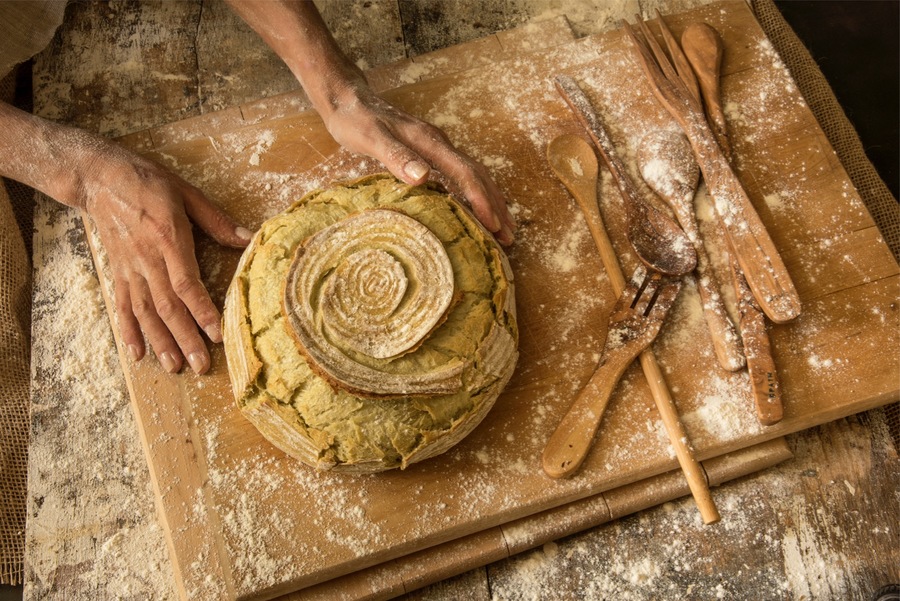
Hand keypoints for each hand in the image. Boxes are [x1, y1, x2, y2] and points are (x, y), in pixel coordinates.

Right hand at [78, 142, 251, 373]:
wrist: (99, 177)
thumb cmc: (149, 182)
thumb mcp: (187, 193)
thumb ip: (217, 221)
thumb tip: (249, 240)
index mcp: (168, 238)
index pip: (186, 283)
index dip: (201, 311)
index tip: (216, 334)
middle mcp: (147, 258)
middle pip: (167, 306)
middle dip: (185, 338)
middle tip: (201, 365)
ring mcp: (129, 268)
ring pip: (145, 312)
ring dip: (160, 342)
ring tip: (174, 367)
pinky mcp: (117, 271)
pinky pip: (122, 305)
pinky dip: (128, 331)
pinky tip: (136, 354)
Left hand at [226, 0, 515, 244]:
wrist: (348, 99)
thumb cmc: (356, 120)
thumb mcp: (370, 138)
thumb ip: (396, 156)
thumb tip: (424, 177)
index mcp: (430, 142)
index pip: (466, 174)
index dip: (481, 201)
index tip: (495, 226)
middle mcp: (440, 144)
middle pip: (478, 176)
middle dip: (496, 206)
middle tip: (510, 238)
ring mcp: (437, 148)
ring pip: (473, 176)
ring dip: (490, 202)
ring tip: (503, 229)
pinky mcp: (430, 152)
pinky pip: (461, 175)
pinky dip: (474, 194)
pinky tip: (474, 210)